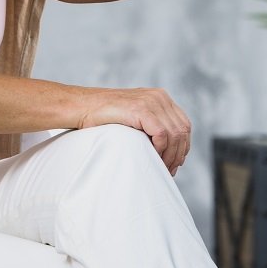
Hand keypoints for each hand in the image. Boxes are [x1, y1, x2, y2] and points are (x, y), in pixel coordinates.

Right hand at [76, 87, 191, 176]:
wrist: (82, 107)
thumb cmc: (104, 117)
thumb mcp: (135, 117)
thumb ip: (151, 124)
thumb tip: (168, 149)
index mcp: (160, 97)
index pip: (184, 124)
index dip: (183, 146)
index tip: (175, 163)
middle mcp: (159, 96)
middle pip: (183, 130)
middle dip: (178, 154)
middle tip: (169, 171)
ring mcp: (151, 101)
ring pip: (175, 134)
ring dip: (170, 155)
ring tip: (162, 168)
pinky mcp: (141, 109)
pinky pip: (161, 134)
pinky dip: (160, 149)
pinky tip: (153, 157)